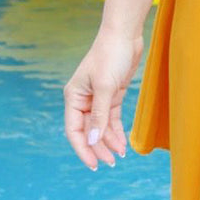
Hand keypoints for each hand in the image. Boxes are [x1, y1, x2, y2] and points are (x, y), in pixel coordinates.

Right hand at [63, 24, 144, 169]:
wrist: (125, 34)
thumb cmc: (111, 55)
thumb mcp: (105, 86)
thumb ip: (99, 115)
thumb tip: (92, 141)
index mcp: (73, 97)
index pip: (74, 130)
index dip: (83, 149)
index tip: (94, 165)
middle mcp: (83, 100)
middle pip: (88, 131)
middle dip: (98, 148)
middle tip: (112, 162)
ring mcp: (98, 98)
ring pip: (101, 127)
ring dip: (109, 142)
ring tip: (119, 156)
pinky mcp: (112, 95)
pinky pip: (111, 119)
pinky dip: (116, 131)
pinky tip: (122, 143)